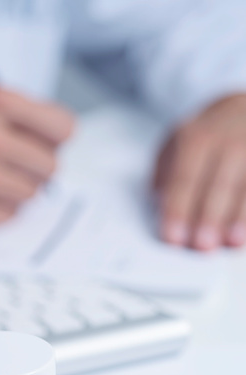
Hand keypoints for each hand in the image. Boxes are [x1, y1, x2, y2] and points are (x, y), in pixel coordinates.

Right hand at [0, 82, 73, 229]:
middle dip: (34, 169)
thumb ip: (19, 112)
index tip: (41, 144)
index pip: (63, 128)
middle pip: (51, 167)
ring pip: (33, 195)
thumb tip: (61, 140)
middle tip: (10, 165)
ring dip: (16, 191)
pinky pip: (11, 215)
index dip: (54, 140)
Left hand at [155, 94, 245, 249]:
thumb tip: (158, 205)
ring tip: (232, 242)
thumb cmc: (207, 136)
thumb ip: (166, 173)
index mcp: (197, 138)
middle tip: (201, 245)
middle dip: (209, 216)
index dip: (178, 209)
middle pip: (219, 183)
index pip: (184, 178)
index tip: (172, 237)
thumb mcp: (177, 141)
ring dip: (240, 216)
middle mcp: (230, 140)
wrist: (243, 108)